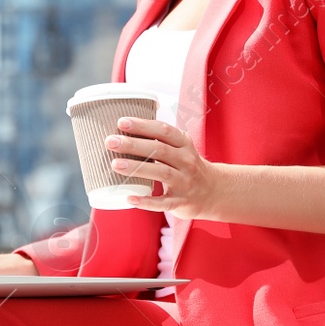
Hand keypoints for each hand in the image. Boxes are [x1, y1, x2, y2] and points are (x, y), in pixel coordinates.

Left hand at [106, 116, 227, 220]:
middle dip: (134, 145)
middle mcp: (186, 161)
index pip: (164, 131)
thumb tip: (124, 129)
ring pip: (162, 173)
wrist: (214, 192)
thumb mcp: (180, 148)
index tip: (121, 122)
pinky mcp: (181, 202)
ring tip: (115, 164)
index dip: (143, 126)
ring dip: (137, 168)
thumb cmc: (187, 166)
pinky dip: (147, 201)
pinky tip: (130, 198)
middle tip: (110, 142)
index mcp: (184, 145)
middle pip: (160, 150)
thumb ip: (159, 139)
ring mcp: (185, 182)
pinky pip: (163, 202)